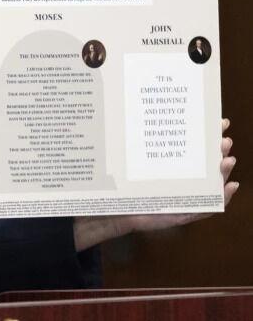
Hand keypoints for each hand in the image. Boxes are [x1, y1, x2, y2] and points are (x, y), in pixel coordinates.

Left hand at [74, 118, 238, 250]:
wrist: (103, 213)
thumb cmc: (114, 187)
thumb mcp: (126, 163)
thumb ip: (136, 146)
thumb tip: (143, 115)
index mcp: (167, 169)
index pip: (191, 151)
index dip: (208, 137)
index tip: (220, 122)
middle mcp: (176, 183)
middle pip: (204, 167)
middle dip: (218, 152)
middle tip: (224, 140)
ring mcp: (179, 200)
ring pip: (209, 187)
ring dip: (222, 174)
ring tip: (228, 160)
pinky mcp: (178, 216)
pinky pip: (203, 210)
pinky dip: (220, 199)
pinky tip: (229, 187)